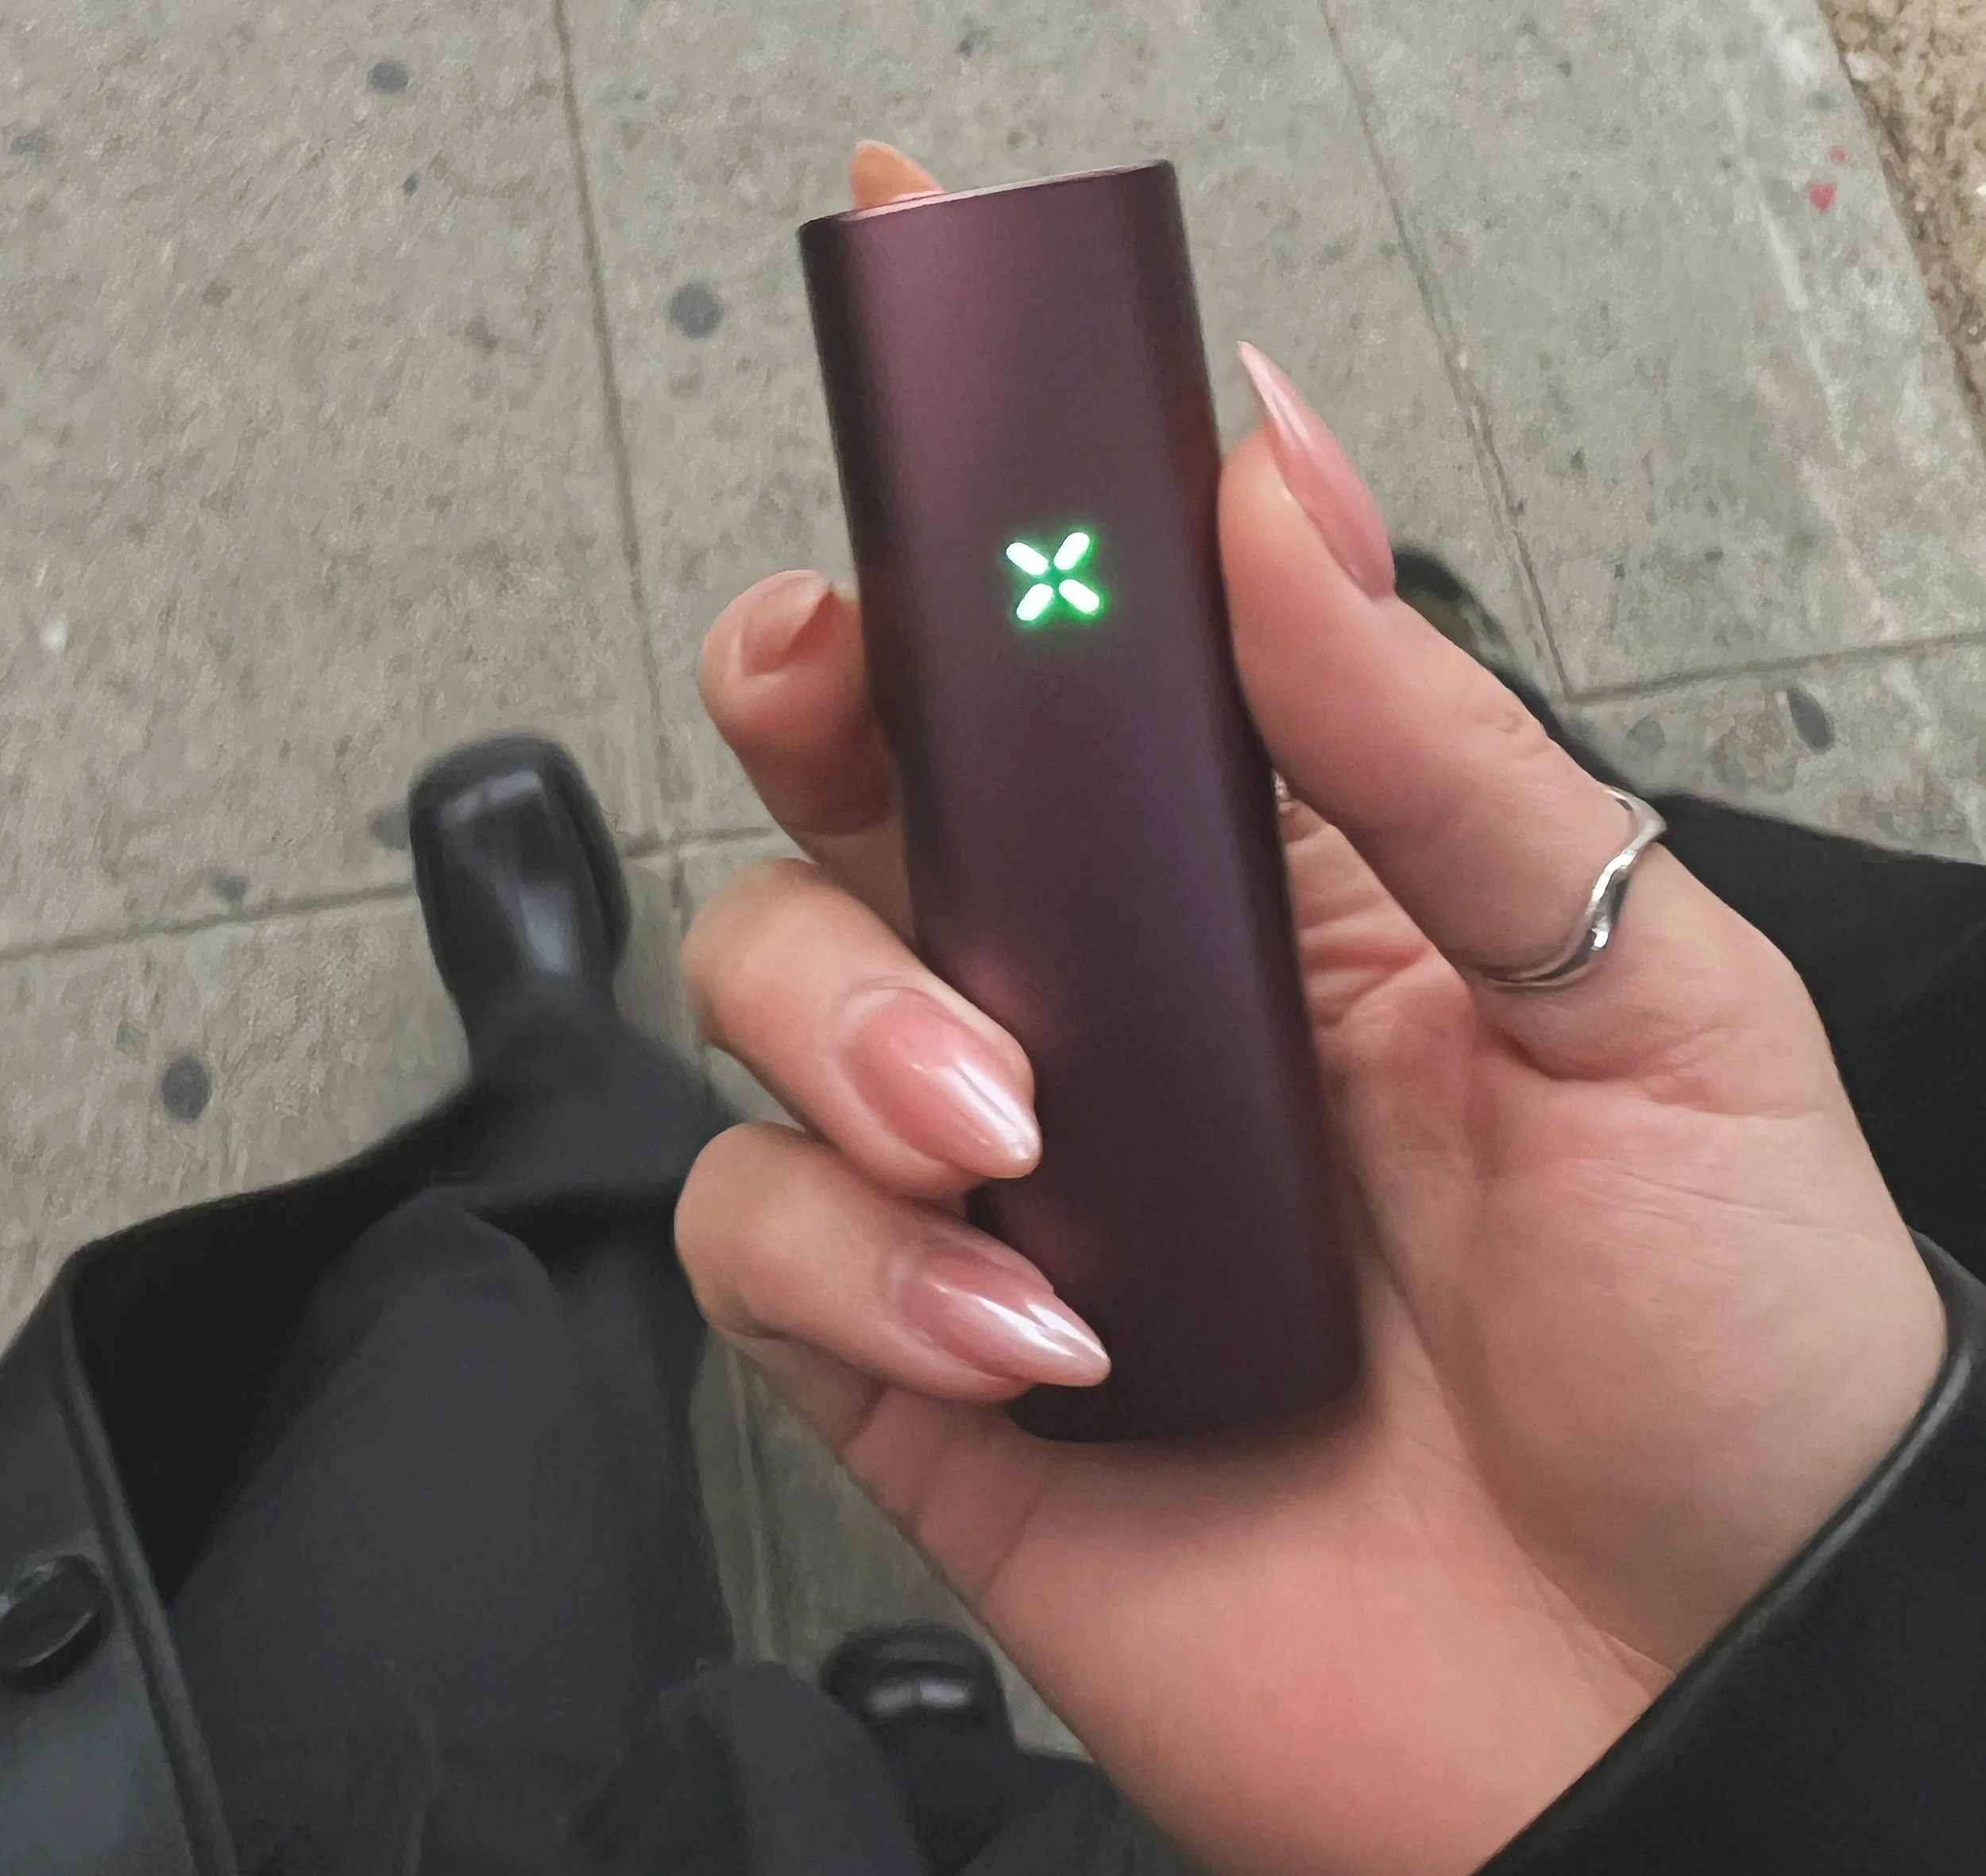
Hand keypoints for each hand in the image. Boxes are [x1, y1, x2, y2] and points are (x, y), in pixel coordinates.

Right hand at [674, 143, 1943, 1875]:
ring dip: (851, 1021)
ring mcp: (1002, 1176)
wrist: (1686, 1695)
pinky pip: (768, 1239)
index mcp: (1277, 887)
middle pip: (857, 782)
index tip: (915, 336)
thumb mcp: (1644, 994)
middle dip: (808, 688)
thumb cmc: (1719, 1353)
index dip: (977, 495)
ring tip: (1023, 1121)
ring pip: (769, 988)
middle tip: (836, 679)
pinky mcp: (924, 1355)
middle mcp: (1113, 1007)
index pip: (1073, 656)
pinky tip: (1035, 1322)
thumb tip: (1270, 469)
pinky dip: (863, 1259)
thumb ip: (1425, 739)